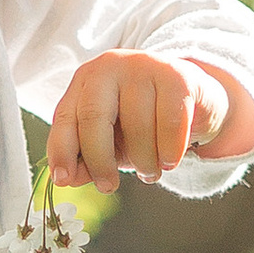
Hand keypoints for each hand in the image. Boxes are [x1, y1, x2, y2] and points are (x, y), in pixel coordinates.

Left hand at [47, 49, 253, 185]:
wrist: (192, 98)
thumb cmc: (143, 120)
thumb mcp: (111, 140)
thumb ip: (87, 157)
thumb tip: (69, 178)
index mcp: (86, 81)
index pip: (65, 116)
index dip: (61, 150)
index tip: (64, 180)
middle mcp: (110, 66)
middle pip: (94, 116)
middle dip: (99, 159)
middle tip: (108, 186)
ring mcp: (145, 66)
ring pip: (136, 125)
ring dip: (142, 161)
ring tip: (149, 172)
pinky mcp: (178, 76)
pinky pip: (169, 123)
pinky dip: (168, 151)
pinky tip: (169, 161)